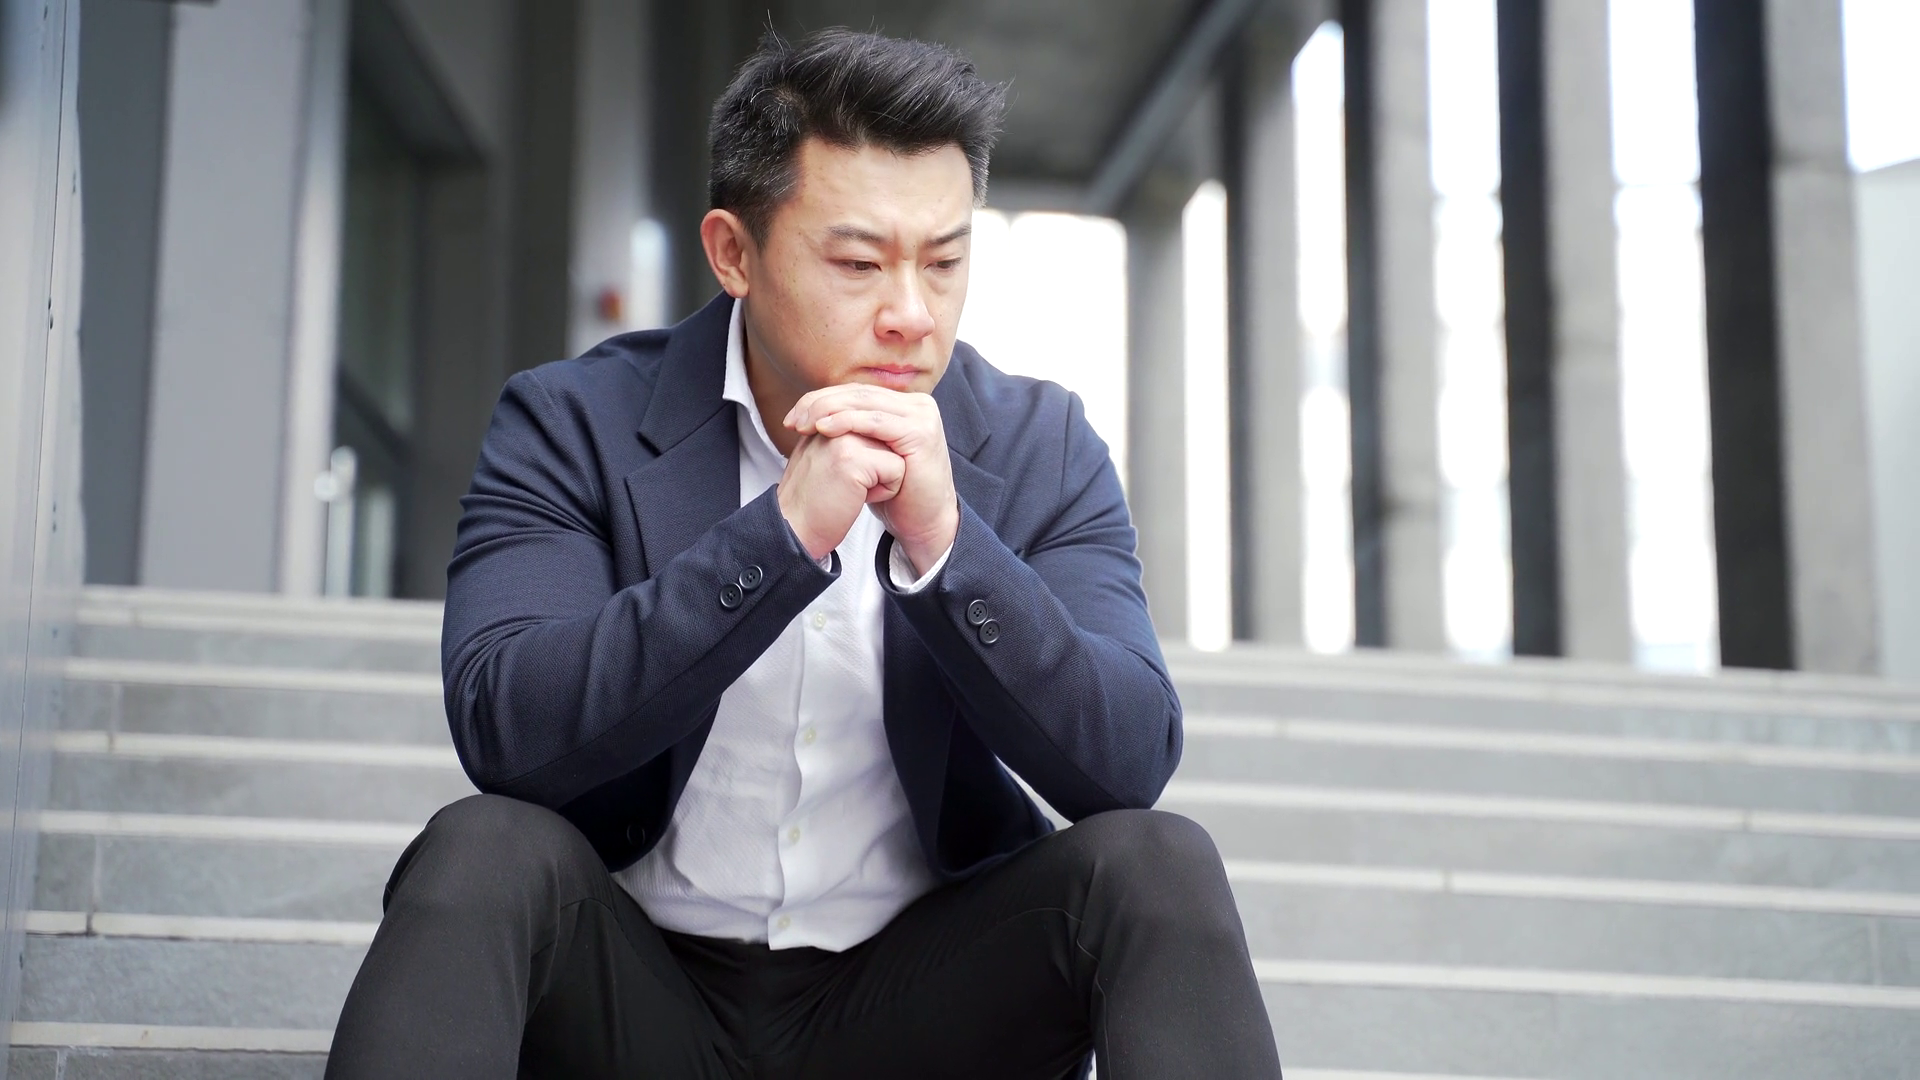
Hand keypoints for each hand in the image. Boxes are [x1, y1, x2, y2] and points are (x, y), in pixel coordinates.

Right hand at [777, 432, 905, 560]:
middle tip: (846, 483)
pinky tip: (857, 497)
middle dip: (878, 465)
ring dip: (882, 477)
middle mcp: (834, 420)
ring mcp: (844, 438)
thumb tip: (875, 426)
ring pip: (895, 453)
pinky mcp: (855, 459)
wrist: (793, 529)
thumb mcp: (823, 454)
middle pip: (887, 437)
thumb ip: (842, 434)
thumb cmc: (812, 498)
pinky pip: (897, 469)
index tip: (844, 474)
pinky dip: (885, 490)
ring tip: (851, 489)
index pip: (874, 423)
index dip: (870, 455)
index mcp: (826, 416)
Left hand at [786, 385, 957, 575]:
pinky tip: (824, 428)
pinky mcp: (920, 432)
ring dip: (828, 410)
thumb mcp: (869, 455)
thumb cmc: (895, 493)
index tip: (792, 417)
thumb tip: (813, 413)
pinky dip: (847, 422)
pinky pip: (876, 422)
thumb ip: (852, 430)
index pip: (856, 392)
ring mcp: (922, 416)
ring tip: (803, 424)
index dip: (821, 399)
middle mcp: (916, 404)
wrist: (923, 522)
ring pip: (865, 403)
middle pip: (858, 393)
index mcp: (904, 405)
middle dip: (820, 403)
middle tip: (793, 419)